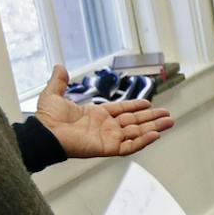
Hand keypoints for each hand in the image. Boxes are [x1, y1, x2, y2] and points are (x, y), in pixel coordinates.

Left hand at [34, 64, 172, 158]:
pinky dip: (143, 141)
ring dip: (154, 127)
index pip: (122, 110)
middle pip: (134, 122)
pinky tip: (155, 134)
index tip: (149, 104)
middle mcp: (105, 127)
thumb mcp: (53, 94)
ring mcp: (108, 138)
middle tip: (167, 115)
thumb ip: (59, 81)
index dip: (135, 106)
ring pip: (136, 133)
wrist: (44, 133)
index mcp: (96, 115)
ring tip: (169, 122)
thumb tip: (59, 66)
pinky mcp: (108, 148)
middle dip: (151, 118)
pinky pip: (130, 146)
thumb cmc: (47, 118)